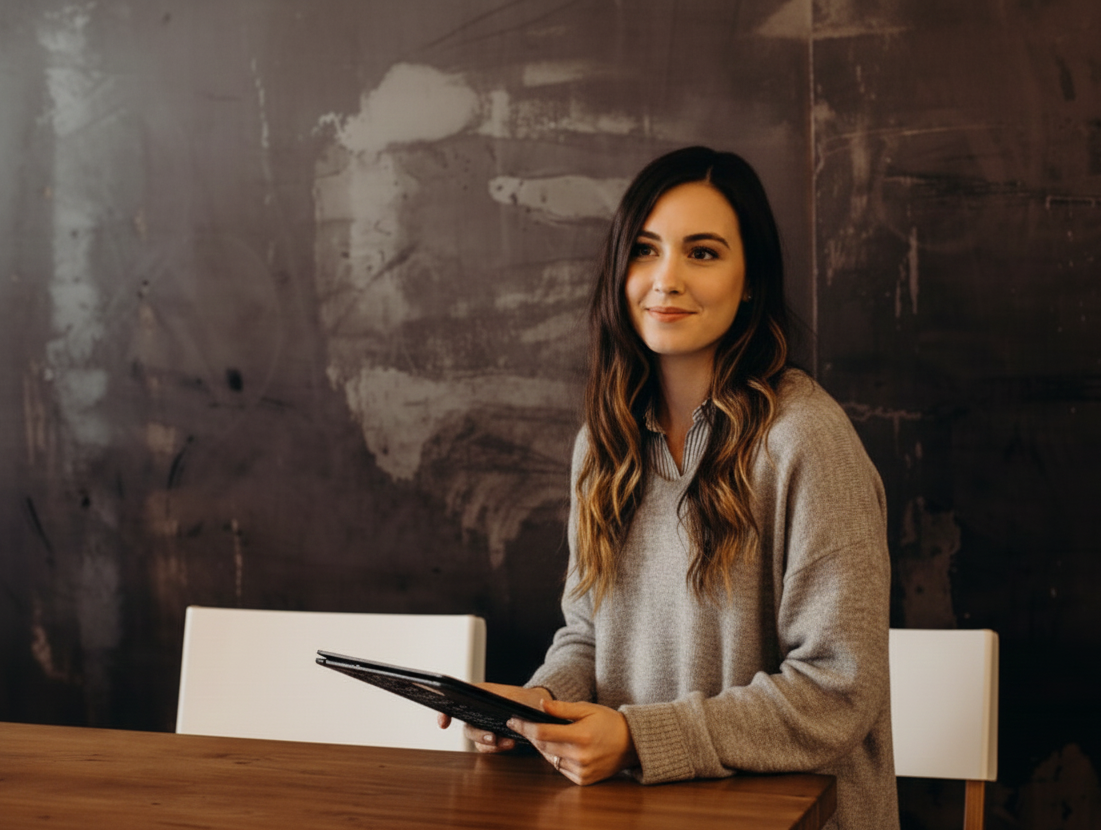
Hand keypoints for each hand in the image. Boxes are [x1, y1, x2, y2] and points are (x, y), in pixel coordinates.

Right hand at [436, 683, 551, 752]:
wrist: (540, 711)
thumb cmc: (524, 699)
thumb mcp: (513, 695)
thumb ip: (500, 699)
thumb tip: (490, 706)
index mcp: (478, 696)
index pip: (455, 703)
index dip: (445, 713)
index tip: (444, 723)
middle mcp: (477, 713)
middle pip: (468, 727)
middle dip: (478, 735)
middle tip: (492, 738)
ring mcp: (484, 727)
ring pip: (477, 740)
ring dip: (490, 744)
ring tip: (510, 742)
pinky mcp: (494, 740)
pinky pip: (488, 748)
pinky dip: (498, 748)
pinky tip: (512, 744)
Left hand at [506, 699, 638, 785]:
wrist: (631, 743)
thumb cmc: (609, 722)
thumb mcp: (587, 709)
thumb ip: (562, 709)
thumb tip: (542, 705)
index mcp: (581, 736)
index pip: (542, 733)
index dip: (525, 727)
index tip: (514, 721)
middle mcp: (580, 756)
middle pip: (543, 747)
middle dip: (531, 735)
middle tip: (523, 725)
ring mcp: (582, 770)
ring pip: (550, 759)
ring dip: (542, 747)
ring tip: (540, 735)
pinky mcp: (583, 780)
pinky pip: (560, 769)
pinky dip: (555, 758)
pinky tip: (558, 748)